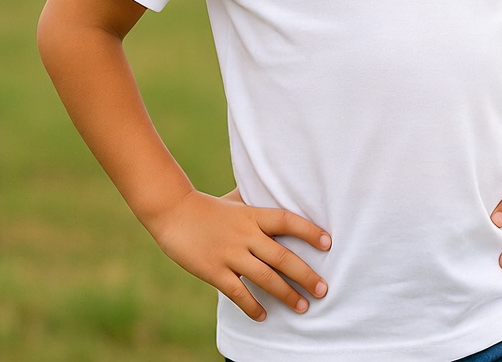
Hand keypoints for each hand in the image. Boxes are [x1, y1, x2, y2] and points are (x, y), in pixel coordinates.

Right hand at [147, 187, 330, 321]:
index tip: (328, 243)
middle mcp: (246, 234)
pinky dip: (252, 306)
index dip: (309, 231)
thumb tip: (276, 186)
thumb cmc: (209, 207)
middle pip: (282, 256)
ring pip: (265, 277)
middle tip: (323, 290)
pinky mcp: (214, 270)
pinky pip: (237, 292)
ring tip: (302, 306)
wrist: (173, 212)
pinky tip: (263, 316)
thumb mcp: (236, 198)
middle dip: (305, 275)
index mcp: (253, 214)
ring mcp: (230, 253)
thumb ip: (256, 199)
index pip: (287, 221)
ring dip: (286, 294)